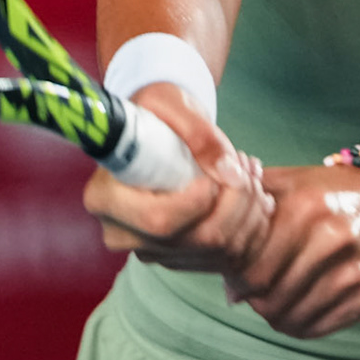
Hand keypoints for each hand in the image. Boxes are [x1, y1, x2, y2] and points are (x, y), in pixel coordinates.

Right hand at [83, 83, 271, 273]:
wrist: (157, 128)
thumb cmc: (156, 111)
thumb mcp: (172, 105)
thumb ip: (200, 133)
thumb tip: (229, 170)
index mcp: (105, 197)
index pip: (158, 219)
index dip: (199, 201)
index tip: (224, 169)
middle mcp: (122, 233)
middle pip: (193, 240)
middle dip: (236, 204)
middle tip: (248, 166)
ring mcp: (151, 249)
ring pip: (216, 249)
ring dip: (249, 212)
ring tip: (252, 173)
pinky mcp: (177, 255)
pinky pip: (226, 253)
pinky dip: (250, 225)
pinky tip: (254, 194)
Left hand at [222, 163, 359, 338]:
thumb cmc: (335, 193)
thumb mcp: (294, 181)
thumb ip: (249, 207)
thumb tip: (219, 267)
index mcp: (306, 206)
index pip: (252, 263)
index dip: (236, 276)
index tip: (235, 276)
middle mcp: (332, 238)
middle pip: (269, 293)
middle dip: (253, 298)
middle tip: (252, 293)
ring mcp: (354, 270)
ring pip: (290, 316)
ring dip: (273, 314)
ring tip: (273, 300)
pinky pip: (317, 327)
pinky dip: (298, 325)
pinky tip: (297, 307)